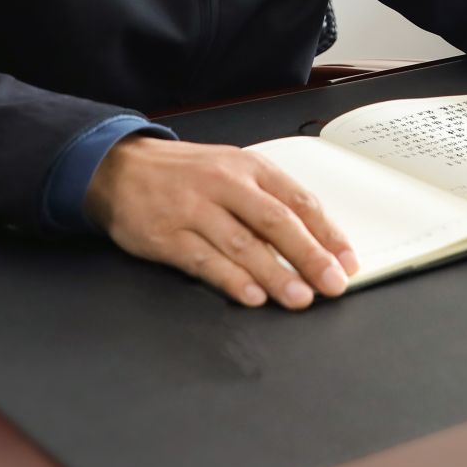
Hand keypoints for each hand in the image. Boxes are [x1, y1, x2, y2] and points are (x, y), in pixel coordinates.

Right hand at [84, 136, 358, 308]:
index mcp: (249, 167)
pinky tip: (251, 296)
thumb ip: (268, 202)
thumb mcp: (232, 171)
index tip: (348, 261)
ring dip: (275, 274)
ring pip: (243, 244)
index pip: (299, 201)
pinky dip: (230, 280)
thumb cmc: (185, 174)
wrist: (119, 167)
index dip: (327, 234)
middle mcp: (225, 185)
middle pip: (276, 222)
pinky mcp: (167, 235)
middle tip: (332, 284)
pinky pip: (204, 260)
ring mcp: (195, 209)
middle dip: (309, 256)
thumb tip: (313, 244)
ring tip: (299, 298)